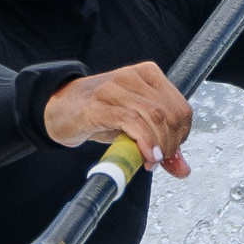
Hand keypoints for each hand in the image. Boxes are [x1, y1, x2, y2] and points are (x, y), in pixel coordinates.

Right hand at [41, 62, 194, 178]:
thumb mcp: (134, 126)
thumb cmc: (100, 114)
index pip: (181, 106)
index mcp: (147, 74)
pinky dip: (145, 142)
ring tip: (152, 161)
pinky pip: (131, 122)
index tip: (173, 152)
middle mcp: (132, 77)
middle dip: (172, 143)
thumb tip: (183, 169)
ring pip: (154, 117)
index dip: (183, 134)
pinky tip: (145, 156)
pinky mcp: (99, 105)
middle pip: (170, 113)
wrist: (60, 110)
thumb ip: (160, 144)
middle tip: (162, 160)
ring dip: (159, 145)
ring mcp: (114, 89)